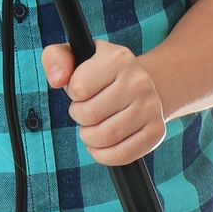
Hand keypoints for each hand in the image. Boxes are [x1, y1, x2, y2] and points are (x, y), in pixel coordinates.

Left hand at [42, 39, 166, 165]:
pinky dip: (103, 155)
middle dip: (79, 118)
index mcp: (118, 58)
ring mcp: (151, 107)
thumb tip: (57, 80)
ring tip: (93, 127)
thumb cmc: (100, 74)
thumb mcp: (76, 56)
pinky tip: (101, 145)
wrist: (140, 86)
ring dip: (89, 137)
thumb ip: (56, 58)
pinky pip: (121, 155)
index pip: (78, 88)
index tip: (82, 91)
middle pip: (89, 115)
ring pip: (104, 137)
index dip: (73, 95)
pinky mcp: (156, 131)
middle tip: (86, 112)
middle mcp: (139, 81)